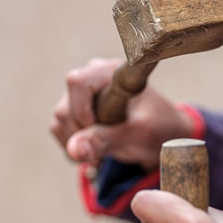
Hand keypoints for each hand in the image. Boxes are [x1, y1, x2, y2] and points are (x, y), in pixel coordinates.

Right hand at [49, 57, 193, 169]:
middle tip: (108, 147)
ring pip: (60, 120)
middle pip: (65, 108)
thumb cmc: (158, 129)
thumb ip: (105, 140)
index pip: (78, 83)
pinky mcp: (74, 109)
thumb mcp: (136, 135)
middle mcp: (92, 77)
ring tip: (106, 150)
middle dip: (83, 134)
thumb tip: (74, 149)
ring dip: (79, 143)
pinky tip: (96, 149)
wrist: (163, 137)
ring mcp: (81, 94)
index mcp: (111, 72)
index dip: (82, 111)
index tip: (102, 129)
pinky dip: (75, 145)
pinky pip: (59, 129)